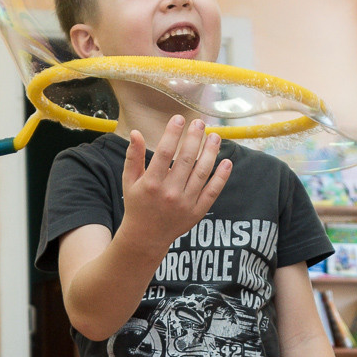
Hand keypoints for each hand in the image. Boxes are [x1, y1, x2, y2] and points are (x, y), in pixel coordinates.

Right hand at [119, 116, 229, 261]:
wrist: (145, 238)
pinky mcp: (197, 212)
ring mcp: (185, 203)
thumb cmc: (137, 205)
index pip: (164, 152)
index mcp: (151, 183)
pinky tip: (227, 161)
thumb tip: (136, 132)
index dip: (173, 133)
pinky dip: (221, 176)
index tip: (179, 118)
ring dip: (211, 152)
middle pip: (187, 159)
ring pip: (202, 172)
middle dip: (194, 138)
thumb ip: (133, 156)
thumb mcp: (129, 181)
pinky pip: (212, 191)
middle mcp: (169, 193)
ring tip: (215, 136)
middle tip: (200, 123)